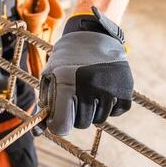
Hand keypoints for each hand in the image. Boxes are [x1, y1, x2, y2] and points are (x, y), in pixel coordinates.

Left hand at [39, 6, 133, 135]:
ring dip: (92, 112)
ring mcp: (109, 88)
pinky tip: (102, 92)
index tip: (58, 124)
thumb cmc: (66, 58)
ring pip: (99, 119)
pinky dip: (109, 108)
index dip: (59, 127)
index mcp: (67, 83)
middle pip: (82, 123)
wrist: (92, 36)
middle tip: (75, 102)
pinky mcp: (125, 89)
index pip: (63, 124)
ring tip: (88, 93)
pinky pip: (116, 113)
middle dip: (76, 117)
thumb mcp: (50, 74)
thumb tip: (40, 130)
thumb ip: (46, 102)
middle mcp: (89, 86)